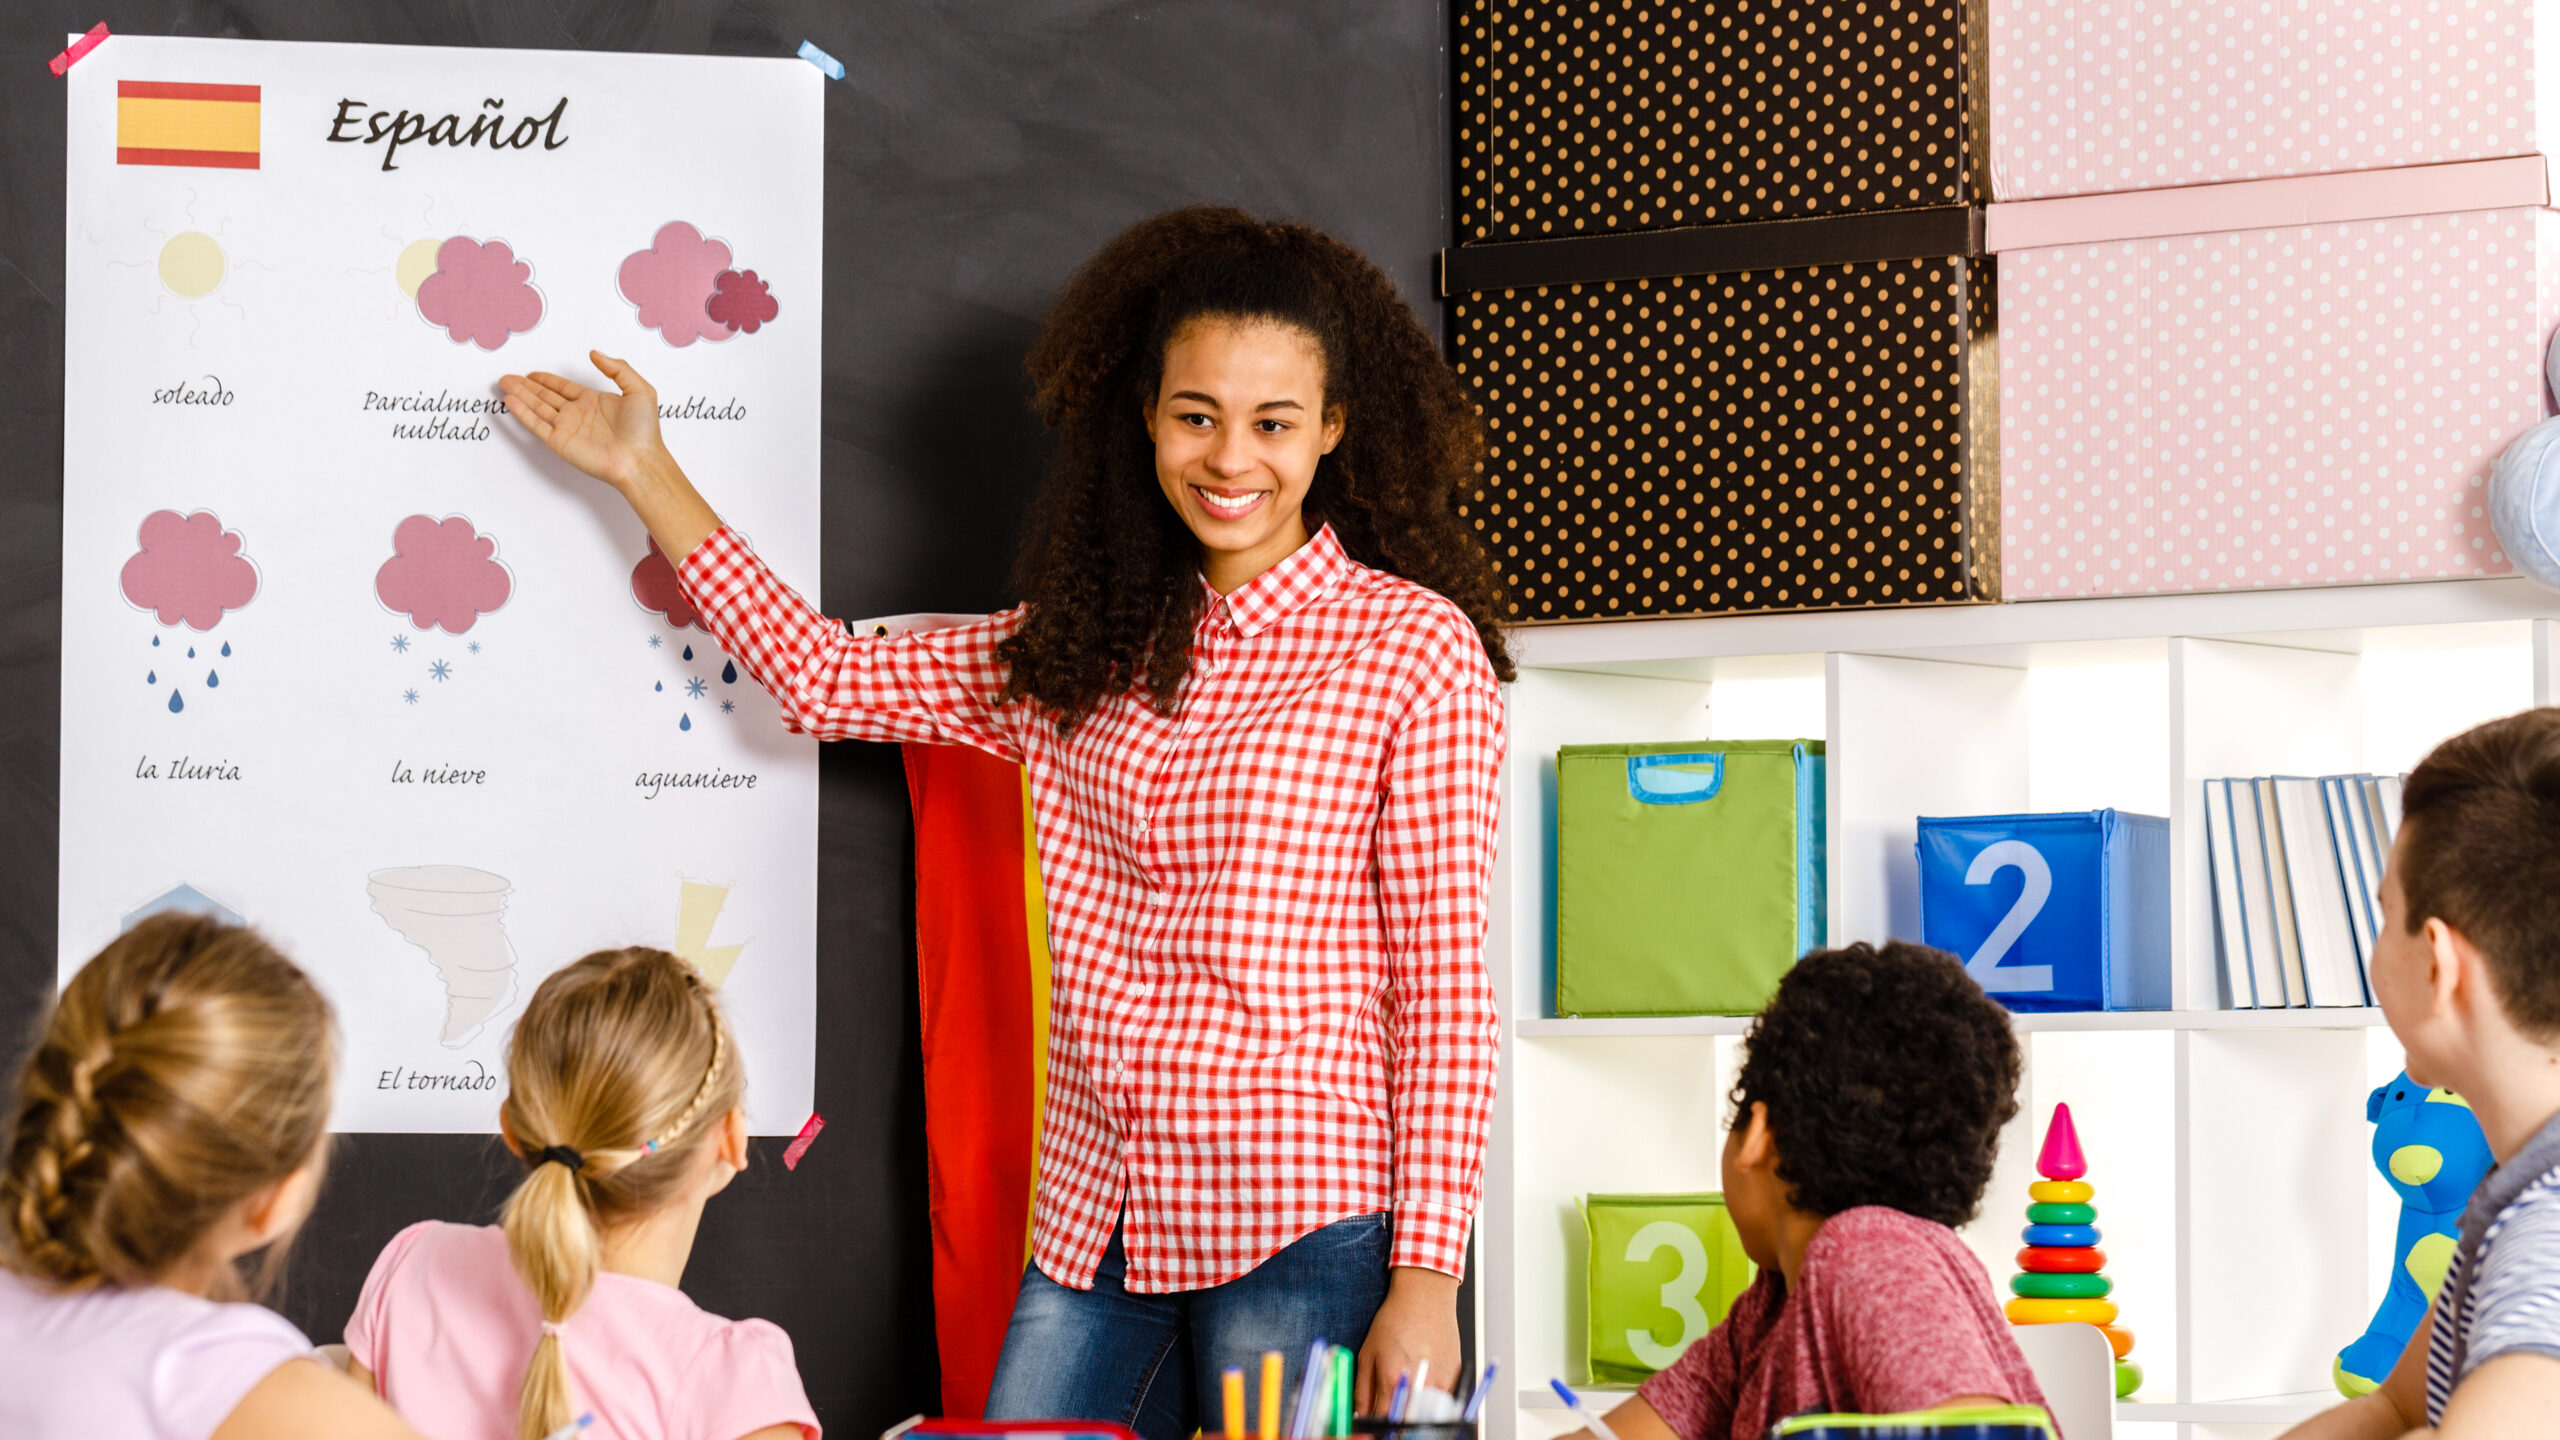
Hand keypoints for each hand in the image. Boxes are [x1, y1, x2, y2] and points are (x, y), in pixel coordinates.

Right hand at [500, 351, 668, 492]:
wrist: (640, 459)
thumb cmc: (644, 430)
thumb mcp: (639, 389)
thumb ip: (617, 368)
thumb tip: (594, 353)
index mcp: (594, 402)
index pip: (564, 388)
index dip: (547, 380)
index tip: (531, 373)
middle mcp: (578, 415)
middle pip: (545, 396)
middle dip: (526, 386)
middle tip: (508, 377)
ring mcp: (568, 428)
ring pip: (537, 407)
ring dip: (520, 396)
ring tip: (504, 384)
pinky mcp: (560, 442)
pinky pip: (536, 424)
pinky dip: (522, 413)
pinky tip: (510, 401)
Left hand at [1356, 1266, 1461, 1415]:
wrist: (1425, 1296)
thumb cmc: (1396, 1319)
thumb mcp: (1368, 1353)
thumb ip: (1363, 1389)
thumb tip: (1359, 1415)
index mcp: (1391, 1377)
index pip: (1384, 1421)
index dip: (1377, 1427)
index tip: (1375, 1427)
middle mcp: (1418, 1383)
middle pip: (1407, 1422)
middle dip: (1396, 1422)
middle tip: (1390, 1413)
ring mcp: (1440, 1382)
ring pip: (1426, 1415)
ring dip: (1414, 1412)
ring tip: (1407, 1395)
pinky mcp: (1454, 1377)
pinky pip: (1441, 1402)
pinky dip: (1429, 1400)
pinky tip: (1422, 1381)